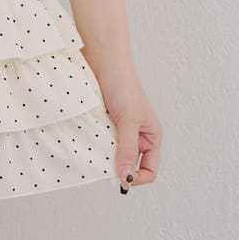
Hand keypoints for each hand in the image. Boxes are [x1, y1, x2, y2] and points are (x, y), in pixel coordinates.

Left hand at [89, 53, 162, 192]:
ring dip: (104, 154)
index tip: (121, 178)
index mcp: (150, 136)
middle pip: (129, 164)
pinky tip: (88, 140)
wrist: (103, 61)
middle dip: (118, 166)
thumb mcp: (129, 120)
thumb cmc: (123, 85)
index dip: (137, 177)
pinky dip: (94, 143)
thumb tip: (126, 176)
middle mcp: (136, 135)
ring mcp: (118, 128)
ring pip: (112, 153)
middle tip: (103, 164)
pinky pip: (100, 140)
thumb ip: (128, 148)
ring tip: (95, 149)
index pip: (149, 169)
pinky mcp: (104, 121)